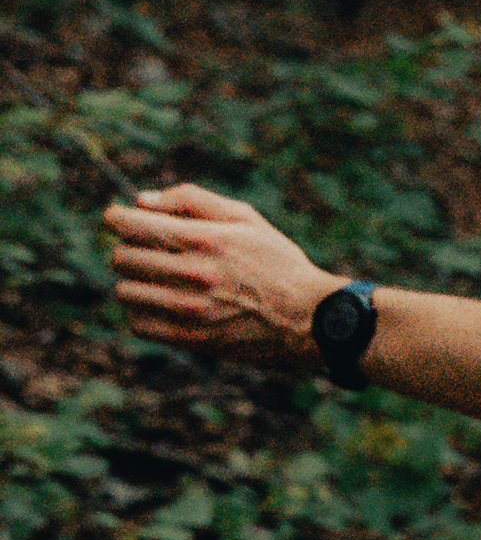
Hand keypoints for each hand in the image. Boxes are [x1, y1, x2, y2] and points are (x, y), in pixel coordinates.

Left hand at [102, 185, 343, 365]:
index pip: (131, 226)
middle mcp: (193, 274)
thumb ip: (191, 200)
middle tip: (148, 249)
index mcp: (205, 239)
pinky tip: (160, 303)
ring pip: (125, 291)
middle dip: (129, 248)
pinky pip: (137, 324)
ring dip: (133, 281)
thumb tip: (139, 202)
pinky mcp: (189, 339)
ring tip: (156, 278)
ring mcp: (189, 310)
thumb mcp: (244, 218)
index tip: (117, 218)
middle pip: (122, 258)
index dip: (115, 218)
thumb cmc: (275, 260)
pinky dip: (141, 311)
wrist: (306, 317)